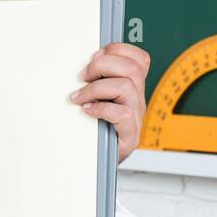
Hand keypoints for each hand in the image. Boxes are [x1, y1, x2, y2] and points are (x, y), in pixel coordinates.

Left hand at [69, 42, 150, 161]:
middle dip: (102, 65)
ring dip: (96, 88)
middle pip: (132, 68)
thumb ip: (92, 81)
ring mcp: (136, 118)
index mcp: (131, 88)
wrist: (94, 165)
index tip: (93, 57)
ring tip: (78, 98)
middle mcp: (137, 101)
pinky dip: (101, 108)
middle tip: (82, 77)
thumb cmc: (91, 130)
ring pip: (126, 86)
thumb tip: (77, 63)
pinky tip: (86, 111)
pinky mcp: (130, 136)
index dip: (117, 50)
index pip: (138, 59)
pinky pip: (123, 113)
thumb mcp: (93, 99)